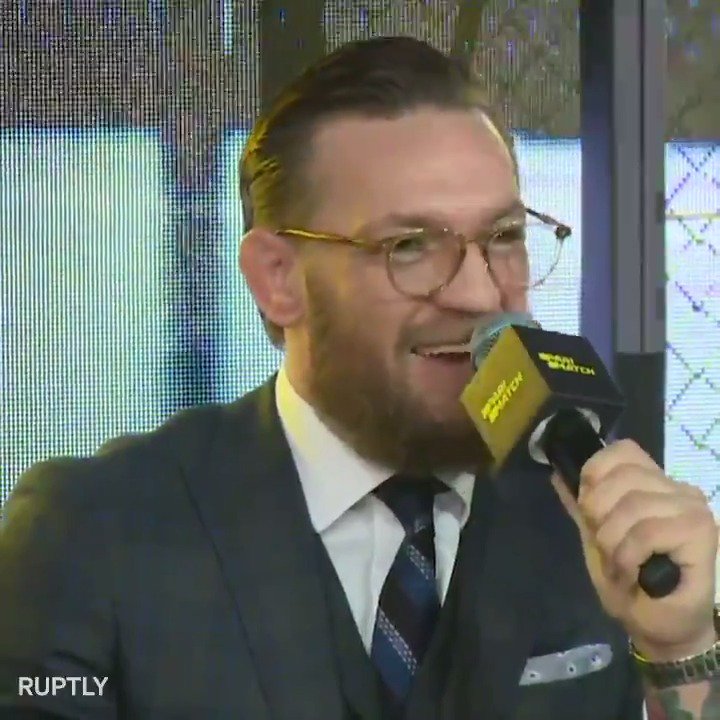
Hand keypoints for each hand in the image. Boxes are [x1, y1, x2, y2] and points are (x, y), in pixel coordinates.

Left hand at [551, 439, 718, 661]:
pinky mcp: (701, 532)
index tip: (590, 510)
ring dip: (613, 544)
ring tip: (621, 566)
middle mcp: (679, 489)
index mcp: (655, 484)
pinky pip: (646, 532)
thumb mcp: (596, 537)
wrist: (659, 628)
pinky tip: (633, 574)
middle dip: (598, 516)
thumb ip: (581, 505)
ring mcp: (693, 509)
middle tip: (606, 547)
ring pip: (632, 507)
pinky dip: (628, 557)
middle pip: (621, 478)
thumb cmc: (632, 581)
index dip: (596, 475)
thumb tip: (557, 471)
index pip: (623, 451)